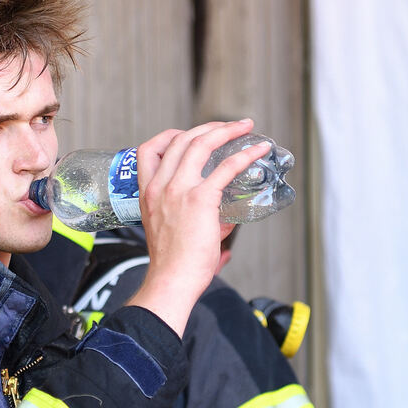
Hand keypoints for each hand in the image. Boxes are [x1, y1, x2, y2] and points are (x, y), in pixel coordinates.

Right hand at [126, 119, 267, 335]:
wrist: (172, 280)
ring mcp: (178, 190)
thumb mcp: (169, 233)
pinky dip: (245, 154)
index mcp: (148, 193)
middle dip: (208, 127)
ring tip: (244, 127)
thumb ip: (195, 223)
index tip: (190, 135)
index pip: (148, 149)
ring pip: (201, 143)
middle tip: (228, 127)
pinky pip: (226, 167)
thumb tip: (224, 230)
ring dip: (226, 130)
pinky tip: (259, 150)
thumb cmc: (173, 265)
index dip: (170, 136)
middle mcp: (160, 186)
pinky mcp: (200, 199)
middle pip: (181, 139)